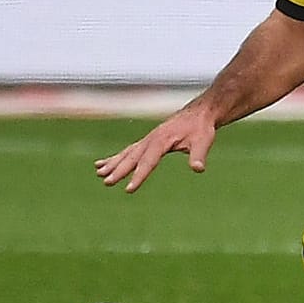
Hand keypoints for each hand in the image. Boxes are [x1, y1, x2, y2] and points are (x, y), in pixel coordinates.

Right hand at [94, 107, 218, 193]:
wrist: (200, 113)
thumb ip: (199, 155)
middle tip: (107, 182)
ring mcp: (148, 139)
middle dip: (119, 170)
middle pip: (133, 157)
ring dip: (113, 164)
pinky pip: (128, 151)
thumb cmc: (202, 128)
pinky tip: (102, 164)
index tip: (128, 189)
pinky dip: (115, 158)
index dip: (138, 175)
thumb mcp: (204, 141)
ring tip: (99, 174)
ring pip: (127, 153)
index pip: (149, 161)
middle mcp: (151, 139)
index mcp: (162, 140)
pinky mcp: (148, 141)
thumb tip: (198, 168)